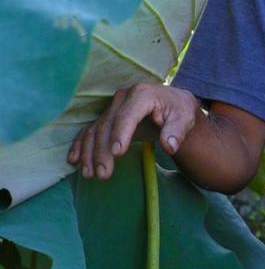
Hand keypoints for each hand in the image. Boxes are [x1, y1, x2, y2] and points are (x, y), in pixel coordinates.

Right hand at [66, 82, 201, 180]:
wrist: (172, 103)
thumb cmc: (179, 111)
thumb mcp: (185, 118)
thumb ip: (177, 131)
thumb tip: (169, 146)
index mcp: (142, 94)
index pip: (128, 115)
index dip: (121, 133)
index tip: (117, 154)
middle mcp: (122, 98)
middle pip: (107, 125)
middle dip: (103, 150)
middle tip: (103, 174)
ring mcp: (112, 107)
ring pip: (95, 129)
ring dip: (89, 152)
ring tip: (89, 174)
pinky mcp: (107, 117)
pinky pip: (89, 130)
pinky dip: (81, 145)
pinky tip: (74, 160)